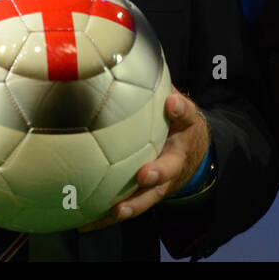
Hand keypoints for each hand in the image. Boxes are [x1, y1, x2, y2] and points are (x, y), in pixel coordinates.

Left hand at [79, 88, 210, 231]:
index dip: (180, 109)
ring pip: (152, 196)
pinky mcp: (148, 195)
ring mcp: (164, 180)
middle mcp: (175, 156)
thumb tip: (117, 57)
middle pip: (170, 166)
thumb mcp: (169, 98)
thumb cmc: (172, 119)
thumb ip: (152, 85)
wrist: (193, 150)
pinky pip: (129, 206)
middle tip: (145, 174)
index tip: (171, 104)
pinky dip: (108, 217)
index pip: (185, 114)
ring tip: (117, 210)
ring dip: (134, 204)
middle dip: (158, 172)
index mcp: (182, 127)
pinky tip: (85, 223)